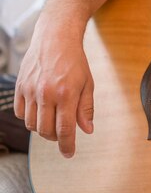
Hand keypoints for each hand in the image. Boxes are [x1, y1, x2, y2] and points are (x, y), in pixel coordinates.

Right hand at [13, 23, 93, 157]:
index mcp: (66, 93)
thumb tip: (87, 130)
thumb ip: (86, 108)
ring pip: (31, 124)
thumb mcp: (88, 83)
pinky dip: (29, 117)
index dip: (66, 145)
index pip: (64, 129)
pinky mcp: (19, 87)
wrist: (56, 38)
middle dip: (55, 137)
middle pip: (45, 130)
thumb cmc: (75, 60)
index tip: (69, 154)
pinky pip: (20, 112)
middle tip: (63, 133)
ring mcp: (30, 90)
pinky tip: (40, 110)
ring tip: (53, 119)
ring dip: (42, 128)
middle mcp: (46, 93)